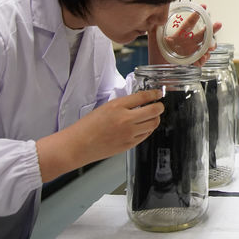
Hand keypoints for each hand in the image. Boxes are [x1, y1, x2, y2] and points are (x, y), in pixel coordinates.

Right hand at [36, 90, 163, 181]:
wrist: (78, 145)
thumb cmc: (88, 127)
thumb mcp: (106, 107)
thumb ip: (124, 104)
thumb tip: (141, 102)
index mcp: (117, 106)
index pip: (143, 97)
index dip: (154, 94)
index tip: (158, 93)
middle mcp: (125, 119)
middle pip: (154, 111)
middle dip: (160, 107)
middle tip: (159, 105)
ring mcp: (129, 133)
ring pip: (153, 124)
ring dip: (155, 118)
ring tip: (151, 117)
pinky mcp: (129, 144)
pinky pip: (146, 135)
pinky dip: (148, 129)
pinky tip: (143, 127)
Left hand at [148, 4, 222, 65]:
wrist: (157, 72)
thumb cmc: (156, 55)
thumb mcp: (153, 38)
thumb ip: (154, 27)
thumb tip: (157, 16)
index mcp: (180, 34)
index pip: (190, 23)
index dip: (197, 15)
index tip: (204, 7)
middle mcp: (188, 42)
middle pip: (203, 33)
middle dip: (212, 29)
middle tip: (219, 24)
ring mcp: (192, 52)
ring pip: (206, 46)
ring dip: (210, 45)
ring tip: (210, 47)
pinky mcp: (193, 62)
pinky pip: (202, 60)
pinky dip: (203, 59)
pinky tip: (203, 59)